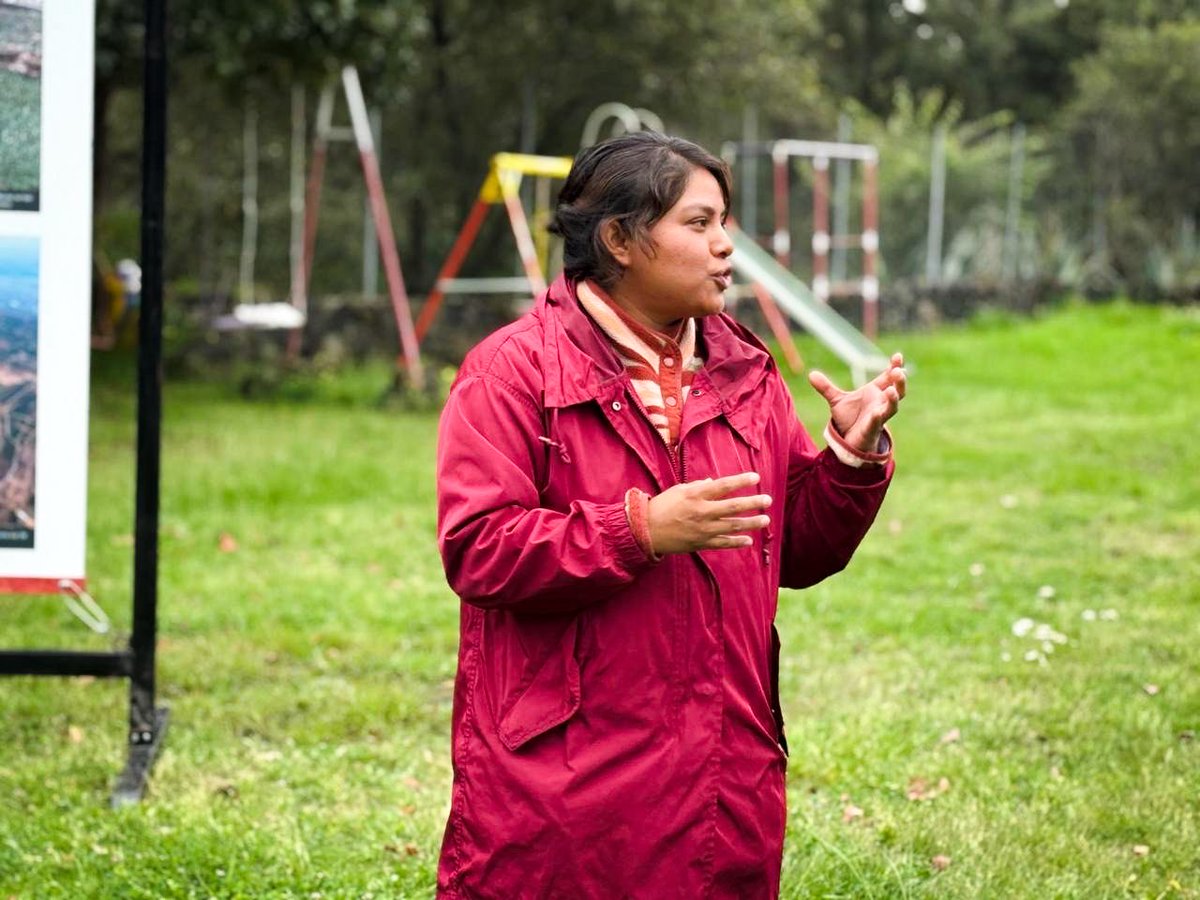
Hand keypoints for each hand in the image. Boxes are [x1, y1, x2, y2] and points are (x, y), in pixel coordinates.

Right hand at [646, 472, 771, 554]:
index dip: (741, 481)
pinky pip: (723, 543)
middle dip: (753, 503)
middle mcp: (702, 511)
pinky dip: (737, 542)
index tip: (756, 478)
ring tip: (765, 520)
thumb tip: (714, 482)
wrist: (646, 530)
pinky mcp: (700, 543)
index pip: (723, 486)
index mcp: (696, 495)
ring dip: (751, 523)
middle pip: (733, 506)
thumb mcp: (679, 490)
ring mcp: (702, 529)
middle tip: (768, 500)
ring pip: (732, 526)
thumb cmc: (662, 506)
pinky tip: (748, 540)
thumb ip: (698, 486)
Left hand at [808, 353, 906, 453]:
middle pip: (897, 390)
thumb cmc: (849, 419)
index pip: (888, 377)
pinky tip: (876, 412)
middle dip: (899, 381)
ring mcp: (879, 415)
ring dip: (894, 398)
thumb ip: (826, 388)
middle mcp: (880, 402)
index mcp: (875, 392)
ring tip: (891, 390)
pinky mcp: (873, 428)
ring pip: (892, 406)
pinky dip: (878, 416)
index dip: (894, 366)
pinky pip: (878, 421)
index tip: (898, 356)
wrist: (848, 440)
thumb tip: (811, 374)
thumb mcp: (836, 401)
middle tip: (898, 371)